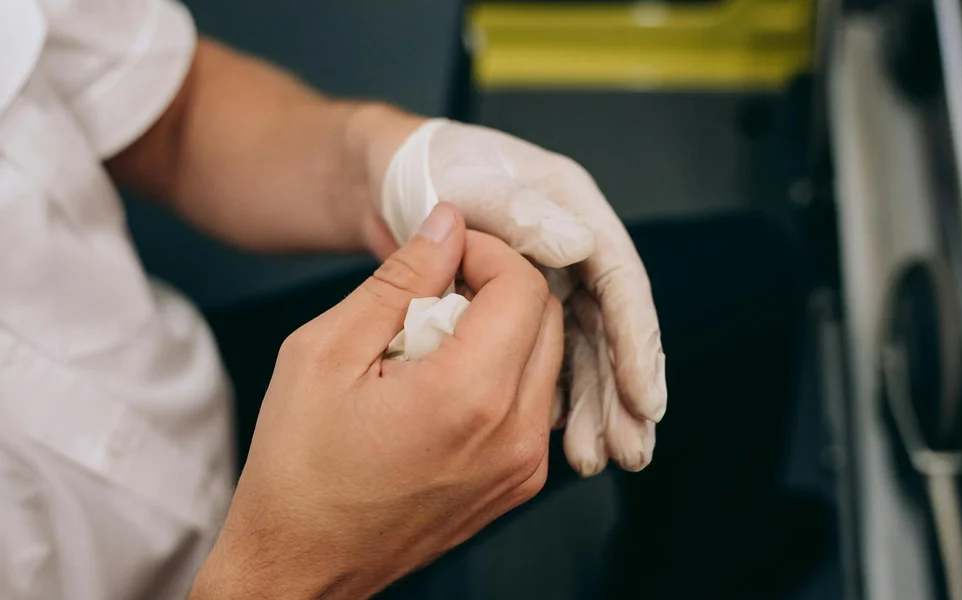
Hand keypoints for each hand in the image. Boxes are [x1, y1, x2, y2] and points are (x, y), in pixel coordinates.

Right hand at [188, 204, 561, 599]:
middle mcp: (516, 434)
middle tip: (436, 292)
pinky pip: (536, 401)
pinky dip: (504, 372)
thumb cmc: (299, 466)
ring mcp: (525, 466)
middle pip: (547, 318)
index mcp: (469, 397)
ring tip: (435, 340)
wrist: (302, 565)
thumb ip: (399, 280)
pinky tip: (446, 380)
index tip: (445, 253)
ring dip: (504, 329)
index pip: (524, 287)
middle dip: (499, 286)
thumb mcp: (327, 351)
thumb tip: (448, 225)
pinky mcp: (519, 483)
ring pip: (548, 358)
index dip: (487, 252)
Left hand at [374, 118, 665, 476]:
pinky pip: (550, 359)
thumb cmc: (426, 172)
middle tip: (630, 450)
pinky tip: (560, 438)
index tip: (644, 398)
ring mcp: (556, 279)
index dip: (635, 342)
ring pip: (585, 351)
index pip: (619, 282)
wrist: (389, 181)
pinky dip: (559, 398)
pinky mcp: (527, 308)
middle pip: (610, 327)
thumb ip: (518, 213)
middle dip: (621, 391)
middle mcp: (576, 247)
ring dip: (595, 405)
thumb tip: (580, 247)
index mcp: (574, 209)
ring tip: (599, 459)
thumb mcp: (470, 183)